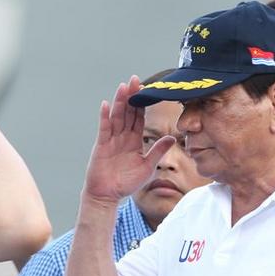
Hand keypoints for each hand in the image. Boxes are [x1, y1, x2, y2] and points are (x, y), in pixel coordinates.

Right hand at [83, 76, 175, 203]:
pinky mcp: (101, 146)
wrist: (108, 196)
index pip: (139, 118)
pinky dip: (105, 117)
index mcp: (134, 141)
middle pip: (127, 113)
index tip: (147, 89)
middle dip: (131, 96)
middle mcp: (122, 137)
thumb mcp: (148, 167)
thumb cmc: (126, 183)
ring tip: (123, 86)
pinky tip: (106, 105)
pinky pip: (104, 129)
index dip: (143, 104)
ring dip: (119, 102)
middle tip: (135, 80)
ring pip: (116, 117)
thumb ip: (158, 151)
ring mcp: (111, 140)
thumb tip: (173, 138)